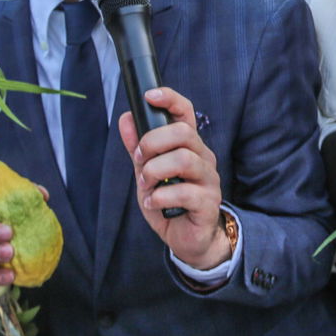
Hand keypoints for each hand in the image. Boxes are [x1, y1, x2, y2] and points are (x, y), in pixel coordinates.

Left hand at [119, 87, 229, 270]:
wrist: (189, 239)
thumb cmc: (170, 202)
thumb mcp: (147, 173)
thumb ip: (138, 148)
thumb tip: (125, 119)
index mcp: (189, 146)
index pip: (186, 113)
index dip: (170, 99)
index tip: (149, 96)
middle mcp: (203, 158)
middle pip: (183, 133)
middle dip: (153, 143)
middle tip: (139, 161)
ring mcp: (209, 179)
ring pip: (184, 159)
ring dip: (154, 171)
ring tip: (146, 185)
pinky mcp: (209, 202)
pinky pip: (184, 192)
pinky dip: (160, 197)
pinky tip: (153, 203)